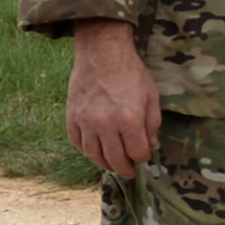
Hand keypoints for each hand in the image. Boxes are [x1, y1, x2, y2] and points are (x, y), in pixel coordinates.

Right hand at [66, 19, 160, 177]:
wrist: (102, 52)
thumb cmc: (131, 72)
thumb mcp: (151, 95)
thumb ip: (152, 123)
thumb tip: (151, 145)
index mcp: (129, 119)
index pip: (137, 153)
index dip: (142, 158)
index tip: (143, 156)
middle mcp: (106, 124)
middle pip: (115, 159)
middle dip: (125, 168)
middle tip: (129, 172)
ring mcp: (86, 121)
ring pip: (94, 155)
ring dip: (104, 164)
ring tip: (112, 166)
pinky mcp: (72, 116)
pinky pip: (77, 142)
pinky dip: (86, 151)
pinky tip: (95, 151)